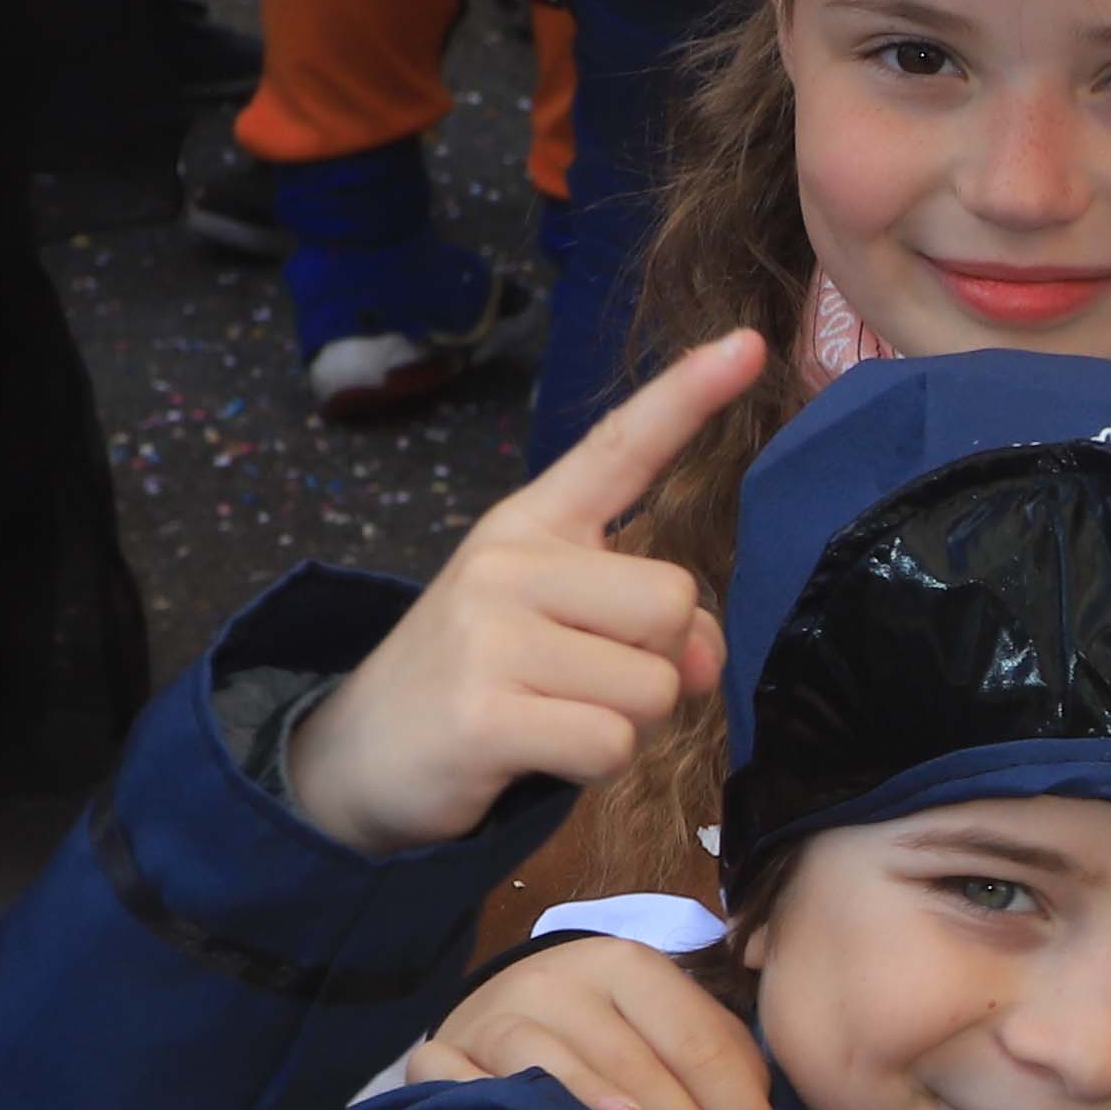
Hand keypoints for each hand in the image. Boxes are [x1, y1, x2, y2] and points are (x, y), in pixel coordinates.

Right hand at [280, 331, 763, 857]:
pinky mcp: (484, 714)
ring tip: (553, 716)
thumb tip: (702, 660)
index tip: (749, 343)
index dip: (687, 396)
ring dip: (627, 721)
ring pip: (652, 684)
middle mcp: (509, 560)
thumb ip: (645, 624)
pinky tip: (535, 753)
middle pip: (673, 601)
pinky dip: (594, 766)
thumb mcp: (559, 629)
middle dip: (658, 662)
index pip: (620, 446)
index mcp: (533, 523)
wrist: (361, 755)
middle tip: (585, 683)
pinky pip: (611, 744)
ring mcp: (490, 633)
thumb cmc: (483, 681)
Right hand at [412, 937, 804, 1109]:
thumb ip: (724, 1074)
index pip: (701, 1048)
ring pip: (551, 1069)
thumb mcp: (674, 1032)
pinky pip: (454, 1079)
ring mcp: (493, 1015)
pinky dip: (487, 1106)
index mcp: (630, 967)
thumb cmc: (616, 1035)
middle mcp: (560, 982)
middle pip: (637, 1068)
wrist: (504, 1006)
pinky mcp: (439, 1052)